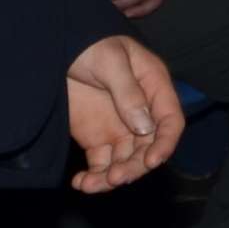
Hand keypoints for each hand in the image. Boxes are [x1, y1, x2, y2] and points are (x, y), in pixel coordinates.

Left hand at [64, 34, 183, 191]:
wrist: (58, 47)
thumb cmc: (91, 43)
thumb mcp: (110, 60)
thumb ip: (128, 92)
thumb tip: (144, 126)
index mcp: (154, 86)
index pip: (170, 120)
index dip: (165, 143)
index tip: (152, 161)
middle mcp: (141, 111)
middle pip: (148, 148)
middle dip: (134, 167)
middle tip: (114, 177)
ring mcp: (119, 127)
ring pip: (126, 162)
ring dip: (112, 177)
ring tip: (90, 184)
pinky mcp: (98, 138)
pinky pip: (102, 165)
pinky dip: (94, 178)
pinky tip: (81, 182)